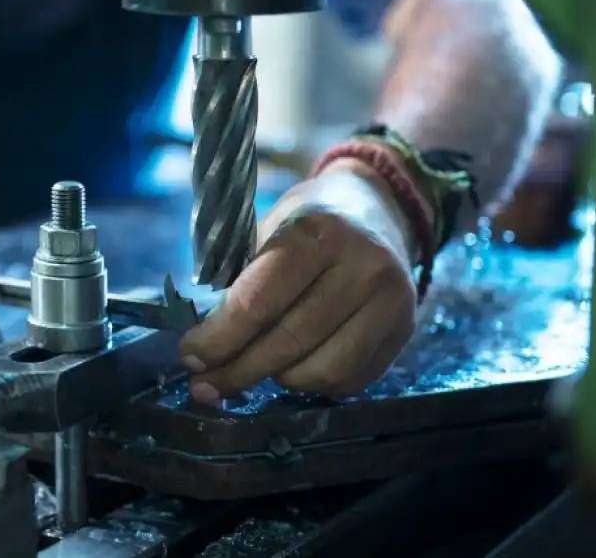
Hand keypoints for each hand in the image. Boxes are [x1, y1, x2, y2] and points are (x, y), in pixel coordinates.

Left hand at [180, 159, 417, 402]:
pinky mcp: (405, 330)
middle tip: (205, 385)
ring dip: (278, 379)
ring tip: (255, 368)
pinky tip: (293, 368)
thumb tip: (201, 349)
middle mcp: (362, 268)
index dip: (218, 339)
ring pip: (322, 371)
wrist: (379, 209)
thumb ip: (237, 284)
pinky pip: (350, 380)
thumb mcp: (267, 231)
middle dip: (238, 371)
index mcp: (318, 233)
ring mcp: (391, 302)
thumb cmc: (307, 223)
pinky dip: (313, 384)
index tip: (190, 356)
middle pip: (289, 342)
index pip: (258, 302)